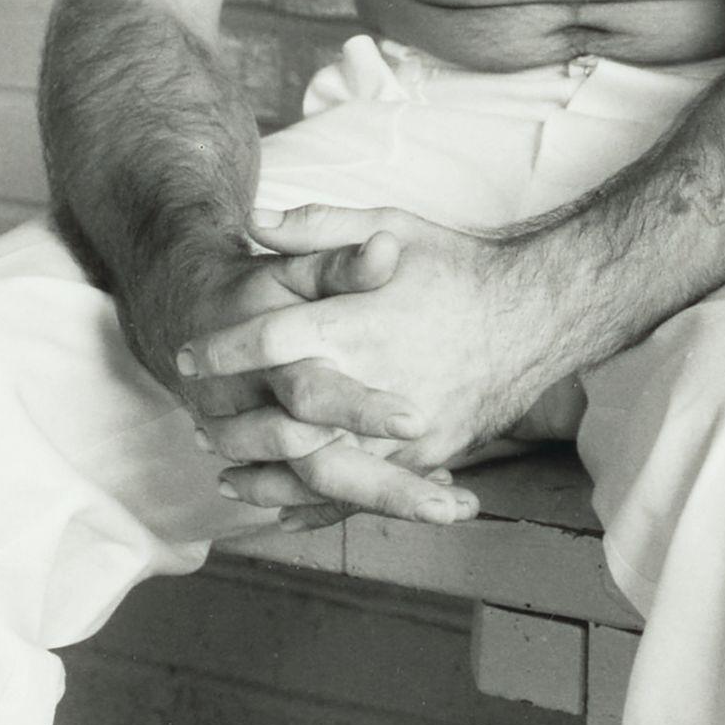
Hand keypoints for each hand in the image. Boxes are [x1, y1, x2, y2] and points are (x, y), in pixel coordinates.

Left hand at [178, 203, 562, 481]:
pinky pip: (356, 492)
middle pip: (279, 422)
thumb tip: (254, 221)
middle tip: (198, 425)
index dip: (221, 348)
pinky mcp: (426, 456)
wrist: (536, 311)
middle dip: (231, 426)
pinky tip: (279, 502)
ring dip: (260, 475)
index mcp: (361, 323)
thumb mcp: (394, 226)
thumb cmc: (457, 266)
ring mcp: (403, 428)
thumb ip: (322, 226)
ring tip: (224, 473)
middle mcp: (377, 381)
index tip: (188, 355)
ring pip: (311, 469)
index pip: (270, 341)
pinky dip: (310, 504)